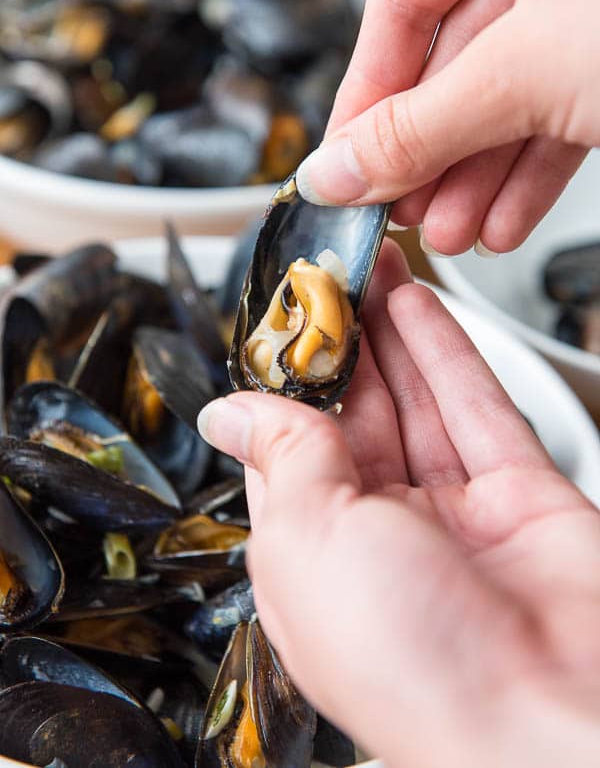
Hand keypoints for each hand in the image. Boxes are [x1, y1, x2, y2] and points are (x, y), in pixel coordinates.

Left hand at [199, 240, 599, 767]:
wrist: (547, 719)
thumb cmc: (410, 664)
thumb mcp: (308, 540)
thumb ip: (281, 458)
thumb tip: (228, 410)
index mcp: (316, 556)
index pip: (289, 447)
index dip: (285, 378)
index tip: (281, 319)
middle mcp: (384, 536)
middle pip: (355, 415)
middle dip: (341, 343)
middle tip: (329, 274)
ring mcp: (456, 514)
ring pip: (413, 401)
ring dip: (390, 331)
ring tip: (369, 266)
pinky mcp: (521, 497)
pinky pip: (474, 407)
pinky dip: (444, 351)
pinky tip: (416, 301)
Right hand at [294, 0, 599, 254]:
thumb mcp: (523, 70)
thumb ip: (419, 128)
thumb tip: (335, 171)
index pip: (398, 5)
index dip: (365, 99)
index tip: (344, 164)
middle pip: (452, 59)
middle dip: (429, 154)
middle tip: (396, 209)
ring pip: (507, 92)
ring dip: (474, 176)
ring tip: (450, 232)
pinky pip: (559, 106)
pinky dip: (529, 167)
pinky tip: (502, 218)